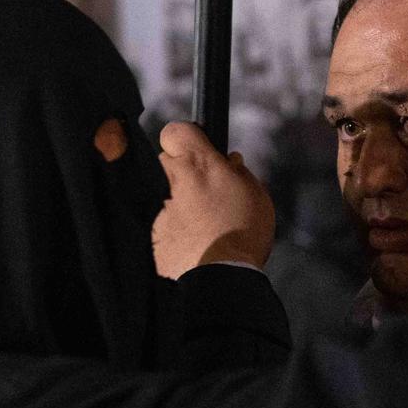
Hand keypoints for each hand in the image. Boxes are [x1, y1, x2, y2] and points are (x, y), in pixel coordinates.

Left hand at [152, 121, 275, 278]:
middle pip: (166, 162)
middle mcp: (171, 180)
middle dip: (182, 172)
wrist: (222, 277)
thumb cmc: (243, 233)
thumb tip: (230, 162)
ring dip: (177, 202)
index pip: (176, 130)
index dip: (187, 139)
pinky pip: (159, 222)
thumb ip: (240, 172)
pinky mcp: (151, 232)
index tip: (196, 151)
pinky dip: (172, 228)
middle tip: (204, 191)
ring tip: (201, 223)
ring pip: (162, 193)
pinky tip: (192, 241)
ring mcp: (157, 206)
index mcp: (198, 164)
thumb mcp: (256, 194)